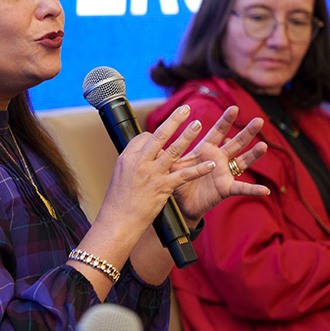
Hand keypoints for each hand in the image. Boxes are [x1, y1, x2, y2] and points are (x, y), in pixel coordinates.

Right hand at [97, 105, 217, 239]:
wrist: (117, 222)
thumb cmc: (119, 202)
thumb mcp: (120, 176)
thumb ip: (134, 163)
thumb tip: (144, 154)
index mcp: (128, 157)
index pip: (144, 137)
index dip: (156, 133)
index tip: (164, 132)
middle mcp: (139, 162)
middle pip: (159, 136)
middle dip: (174, 120)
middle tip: (186, 108)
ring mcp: (152, 174)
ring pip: (173, 150)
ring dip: (188, 136)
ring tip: (198, 124)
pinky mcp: (163, 188)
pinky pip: (184, 175)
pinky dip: (199, 169)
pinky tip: (211, 164)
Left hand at [170, 106, 269, 224]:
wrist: (179, 203)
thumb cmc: (176, 180)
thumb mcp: (170, 163)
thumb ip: (165, 150)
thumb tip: (149, 136)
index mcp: (205, 149)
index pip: (217, 131)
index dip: (225, 120)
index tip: (234, 107)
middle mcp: (218, 159)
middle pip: (235, 142)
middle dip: (247, 131)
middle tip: (259, 119)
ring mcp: (224, 173)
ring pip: (242, 161)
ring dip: (254, 154)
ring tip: (264, 145)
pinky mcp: (226, 188)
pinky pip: (241, 189)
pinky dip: (253, 190)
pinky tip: (266, 191)